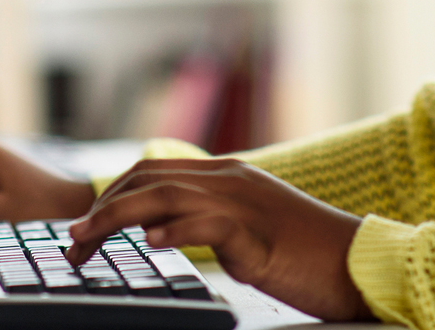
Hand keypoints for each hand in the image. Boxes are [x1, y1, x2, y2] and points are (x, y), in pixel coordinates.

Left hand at [66, 159, 371, 321]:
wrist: (362, 261)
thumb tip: (163, 232)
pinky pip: (207, 222)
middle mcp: (230, 179)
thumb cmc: (311, 254)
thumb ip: (212, 222)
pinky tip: (150, 243)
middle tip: (72, 241)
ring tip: (86, 241)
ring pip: (164, 195)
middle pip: (147, 179)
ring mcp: (244, 201)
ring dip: (116, 218)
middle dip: (101, 208)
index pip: (153, 171)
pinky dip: (174, 230)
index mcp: (228, 175)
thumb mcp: (252, 230)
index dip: (112, 196)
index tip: (85, 227)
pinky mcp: (257, 232)